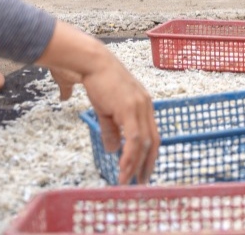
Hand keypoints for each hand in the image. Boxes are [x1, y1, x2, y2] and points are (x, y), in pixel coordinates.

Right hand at [55, 56, 158, 185]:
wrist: (91, 62)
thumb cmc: (96, 81)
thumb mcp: (105, 110)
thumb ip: (111, 130)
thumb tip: (112, 149)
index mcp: (143, 105)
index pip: (152, 134)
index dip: (149, 154)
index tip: (144, 171)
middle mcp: (146, 106)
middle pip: (154, 141)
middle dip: (147, 164)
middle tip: (141, 182)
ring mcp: (140, 106)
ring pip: (144, 142)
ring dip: (136, 164)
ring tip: (127, 181)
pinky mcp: (130, 108)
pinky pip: (134, 138)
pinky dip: (130, 156)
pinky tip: (124, 168)